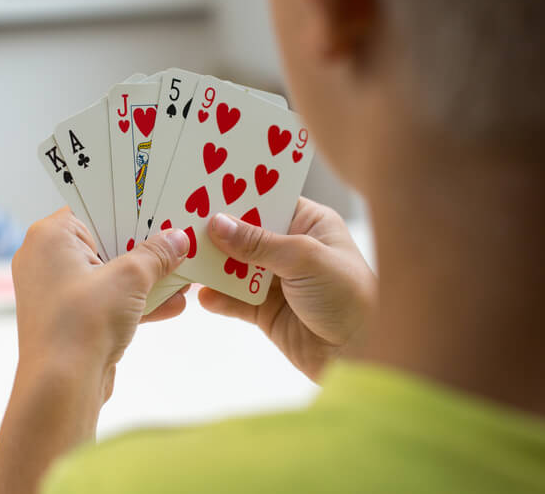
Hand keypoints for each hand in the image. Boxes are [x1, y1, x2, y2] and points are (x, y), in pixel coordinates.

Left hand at [11, 207, 189, 397]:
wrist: (61, 388)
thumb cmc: (82, 322)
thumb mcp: (130, 279)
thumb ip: (156, 254)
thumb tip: (178, 238)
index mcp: (49, 236)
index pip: (93, 207)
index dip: (130, 208)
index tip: (162, 206)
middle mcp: (46, 259)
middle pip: (105, 240)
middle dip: (145, 246)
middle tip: (179, 237)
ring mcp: (57, 291)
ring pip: (109, 273)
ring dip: (146, 276)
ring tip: (184, 272)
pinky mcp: (70, 318)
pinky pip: (106, 299)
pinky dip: (135, 301)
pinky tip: (173, 304)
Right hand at [201, 197, 375, 380]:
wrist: (363, 356)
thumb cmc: (350, 296)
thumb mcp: (305, 259)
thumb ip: (258, 242)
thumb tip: (217, 223)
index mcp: (310, 223)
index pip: (267, 200)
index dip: (238, 195)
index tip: (203, 188)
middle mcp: (292, 247)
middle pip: (245, 233)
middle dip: (217, 232)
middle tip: (181, 222)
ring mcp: (278, 280)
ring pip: (235, 267)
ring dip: (212, 265)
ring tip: (183, 258)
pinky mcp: (267, 311)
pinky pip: (235, 300)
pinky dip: (219, 298)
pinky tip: (201, 295)